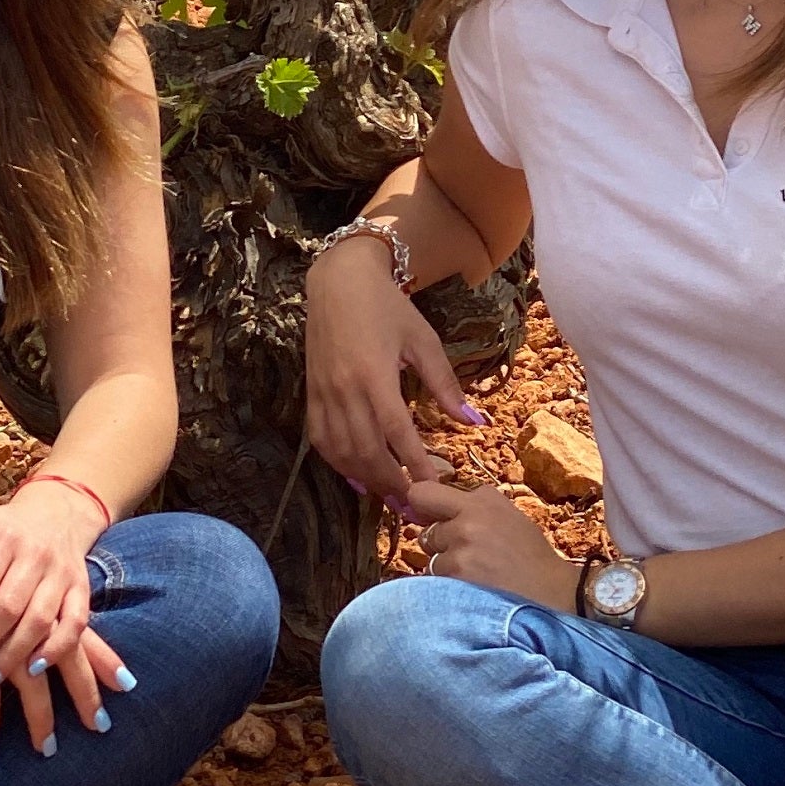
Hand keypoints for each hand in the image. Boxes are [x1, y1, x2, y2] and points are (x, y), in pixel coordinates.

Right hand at [304, 239, 480, 502]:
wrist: (339, 280)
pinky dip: (338, 463)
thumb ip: (444, 384)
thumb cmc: (387, 307)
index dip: (416, 465)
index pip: (397, 433)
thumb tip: (473, 421)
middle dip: (391, 483)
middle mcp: (344, 389)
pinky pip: (321, 440)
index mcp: (374, 374)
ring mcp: (323, 393)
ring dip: (366, 479)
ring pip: (342, 452)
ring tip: (389, 495)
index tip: (434, 488)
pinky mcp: (311, 394)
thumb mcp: (423, 340)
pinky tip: (356, 475)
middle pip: (366, 451)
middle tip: (413, 504)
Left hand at [406, 478, 581, 611]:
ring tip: (476, 574)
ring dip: (446, 568)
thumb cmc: (530, 555)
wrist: (552, 592)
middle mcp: (468, 519)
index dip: (422, 506)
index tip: (427, 516)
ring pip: (431, 558)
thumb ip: (473, 505)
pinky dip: (449, 586)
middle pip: (425, 531)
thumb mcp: (507, 515)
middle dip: (438, 542)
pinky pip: (438, 580)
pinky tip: (474, 588)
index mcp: (480, 499)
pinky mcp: (458, 577)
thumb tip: (430, 507)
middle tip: (466, 554)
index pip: (422, 492)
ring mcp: (461, 549)